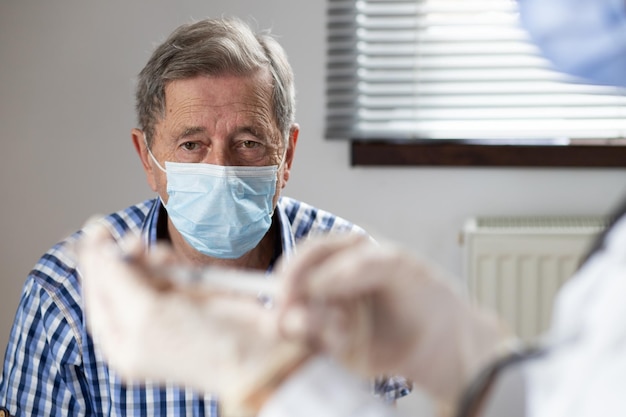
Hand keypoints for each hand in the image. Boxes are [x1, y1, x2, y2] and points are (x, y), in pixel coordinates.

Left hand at [78, 223, 309, 415]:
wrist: (251, 351)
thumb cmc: (196, 345)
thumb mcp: (145, 315)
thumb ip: (118, 279)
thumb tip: (98, 249)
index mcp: (121, 340)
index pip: (98, 294)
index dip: (95, 262)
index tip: (96, 230)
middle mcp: (141, 325)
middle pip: (121, 278)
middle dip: (125, 257)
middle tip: (133, 239)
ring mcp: (169, 308)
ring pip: (148, 269)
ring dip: (151, 257)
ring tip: (163, 257)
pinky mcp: (194, 294)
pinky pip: (173, 268)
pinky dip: (172, 260)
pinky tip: (174, 260)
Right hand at [277, 235, 510, 403]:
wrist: (445, 344)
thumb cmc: (427, 297)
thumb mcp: (401, 267)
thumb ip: (361, 266)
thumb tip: (319, 281)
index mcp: (346, 254)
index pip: (309, 253)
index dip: (295, 267)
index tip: (290, 286)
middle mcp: (332, 282)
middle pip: (294, 285)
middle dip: (291, 299)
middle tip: (295, 314)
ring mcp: (330, 313)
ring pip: (295, 316)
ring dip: (303, 323)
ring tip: (333, 331)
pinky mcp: (332, 344)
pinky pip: (309, 343)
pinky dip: (315, 344)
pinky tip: (340, 342)